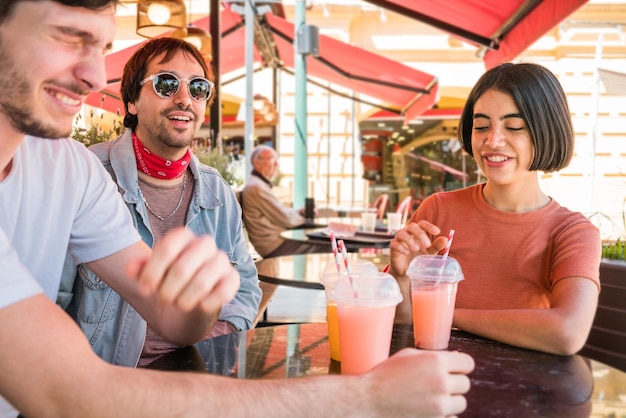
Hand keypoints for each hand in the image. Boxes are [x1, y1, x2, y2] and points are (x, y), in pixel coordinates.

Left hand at [125, 227, 239, 312]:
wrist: (190, 299)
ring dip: (184, 300)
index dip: (152, 272)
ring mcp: (221, 260)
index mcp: (184, 236)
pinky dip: (206, 303)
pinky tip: (199, 305)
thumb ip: (140, 269)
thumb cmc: (169, 281)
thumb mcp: (151, 275)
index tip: (144, 290)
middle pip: (182, 268)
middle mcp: (205, 243)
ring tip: (179, 304)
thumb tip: (130, 267)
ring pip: (202, 282)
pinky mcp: (233, 278)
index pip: (167, 248)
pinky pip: (222, 292)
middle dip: (167, 290)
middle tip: (163, 299)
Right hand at [363, 348, 473, 416]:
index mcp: (436, 361)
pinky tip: (427, 410)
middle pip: (465, 384)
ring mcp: (439, 404)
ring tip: (430, 398)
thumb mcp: (408, 356)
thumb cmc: (385, 376)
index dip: (460, 367)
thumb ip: (433, 357)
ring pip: (461, 403)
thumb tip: (458, 359)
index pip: (468, 363)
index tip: (453, 370)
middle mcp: (441, 381)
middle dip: (453, 384)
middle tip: (435, 385)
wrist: (369, 400)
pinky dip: (443, 415)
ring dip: (449, 401)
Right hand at [389, 220, 447, 276]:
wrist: (407, 271)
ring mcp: (399, 240)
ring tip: (416, 249)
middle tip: (427, 245)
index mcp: (417, 233)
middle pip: (412, 226)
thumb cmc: (418, 259)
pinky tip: (406, 253)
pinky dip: (400, 247)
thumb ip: (436, 246)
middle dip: (420, 234)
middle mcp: (408, 233)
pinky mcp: (393, 248)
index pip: (422, 224)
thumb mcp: (430, 253)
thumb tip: (445, 239)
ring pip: (401, 233)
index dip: (429, 226)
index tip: (437, 232)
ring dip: (409, 240)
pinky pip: (394, 244)